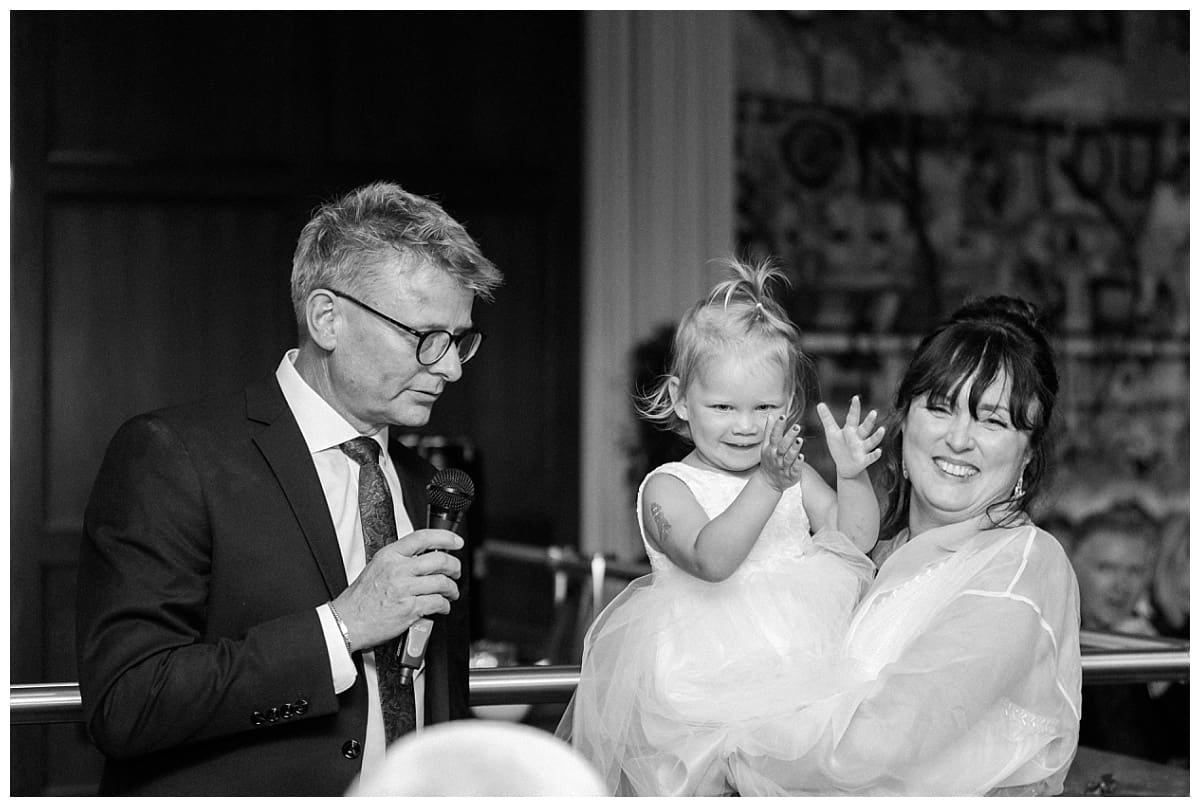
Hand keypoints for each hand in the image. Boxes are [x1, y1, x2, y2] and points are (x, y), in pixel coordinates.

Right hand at [331, 528, 462, 650]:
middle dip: (454, 567)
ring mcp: (404, 589)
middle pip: (439, 560)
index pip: (423, 538)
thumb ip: (399, 560)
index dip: (445, 538)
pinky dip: (445, 605)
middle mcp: (398, 569)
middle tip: (456, 572)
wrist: (347, 621)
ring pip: (442, 582)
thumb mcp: (377, 568)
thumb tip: (424, 557)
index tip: (456, 542)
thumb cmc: (360, 599)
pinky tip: (442, 607)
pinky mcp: (409, 609)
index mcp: (390, 555)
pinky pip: (438, 602)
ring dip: (452, 589)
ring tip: (451, 592)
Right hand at [758, 413, 804, 492]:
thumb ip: (769, 431)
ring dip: (794, 449)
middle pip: (782, 446)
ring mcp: (783, 466)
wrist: (768, 481)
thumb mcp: (766, 446)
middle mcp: (776, 457)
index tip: (783, 417)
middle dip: (789, 436)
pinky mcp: (790, 475)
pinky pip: (794, 469)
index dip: (778, 426)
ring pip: (789, 457)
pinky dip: (798, 464)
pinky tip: (801, 457)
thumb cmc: (769, 460)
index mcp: (771, 448)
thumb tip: (771, 415)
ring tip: (799, 440)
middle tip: (796, 427)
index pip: (774, 436)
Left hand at [816, 396, 884, 478]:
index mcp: (850, 430)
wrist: (845, 467)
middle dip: (869, 421)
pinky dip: (875, 455)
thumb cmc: (840, 447)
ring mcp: (862, 449)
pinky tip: (879, 451)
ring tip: (882, 429)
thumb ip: (827, 419)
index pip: (852, 417)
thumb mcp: (831, 433)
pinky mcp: (864, 460)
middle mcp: (859, 438)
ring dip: (877, 436)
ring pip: (871, 441)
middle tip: (873, 412)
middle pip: (865, 428)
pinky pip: (871, 457)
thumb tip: (820, 404)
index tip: (856, 398)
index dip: (854, 408)